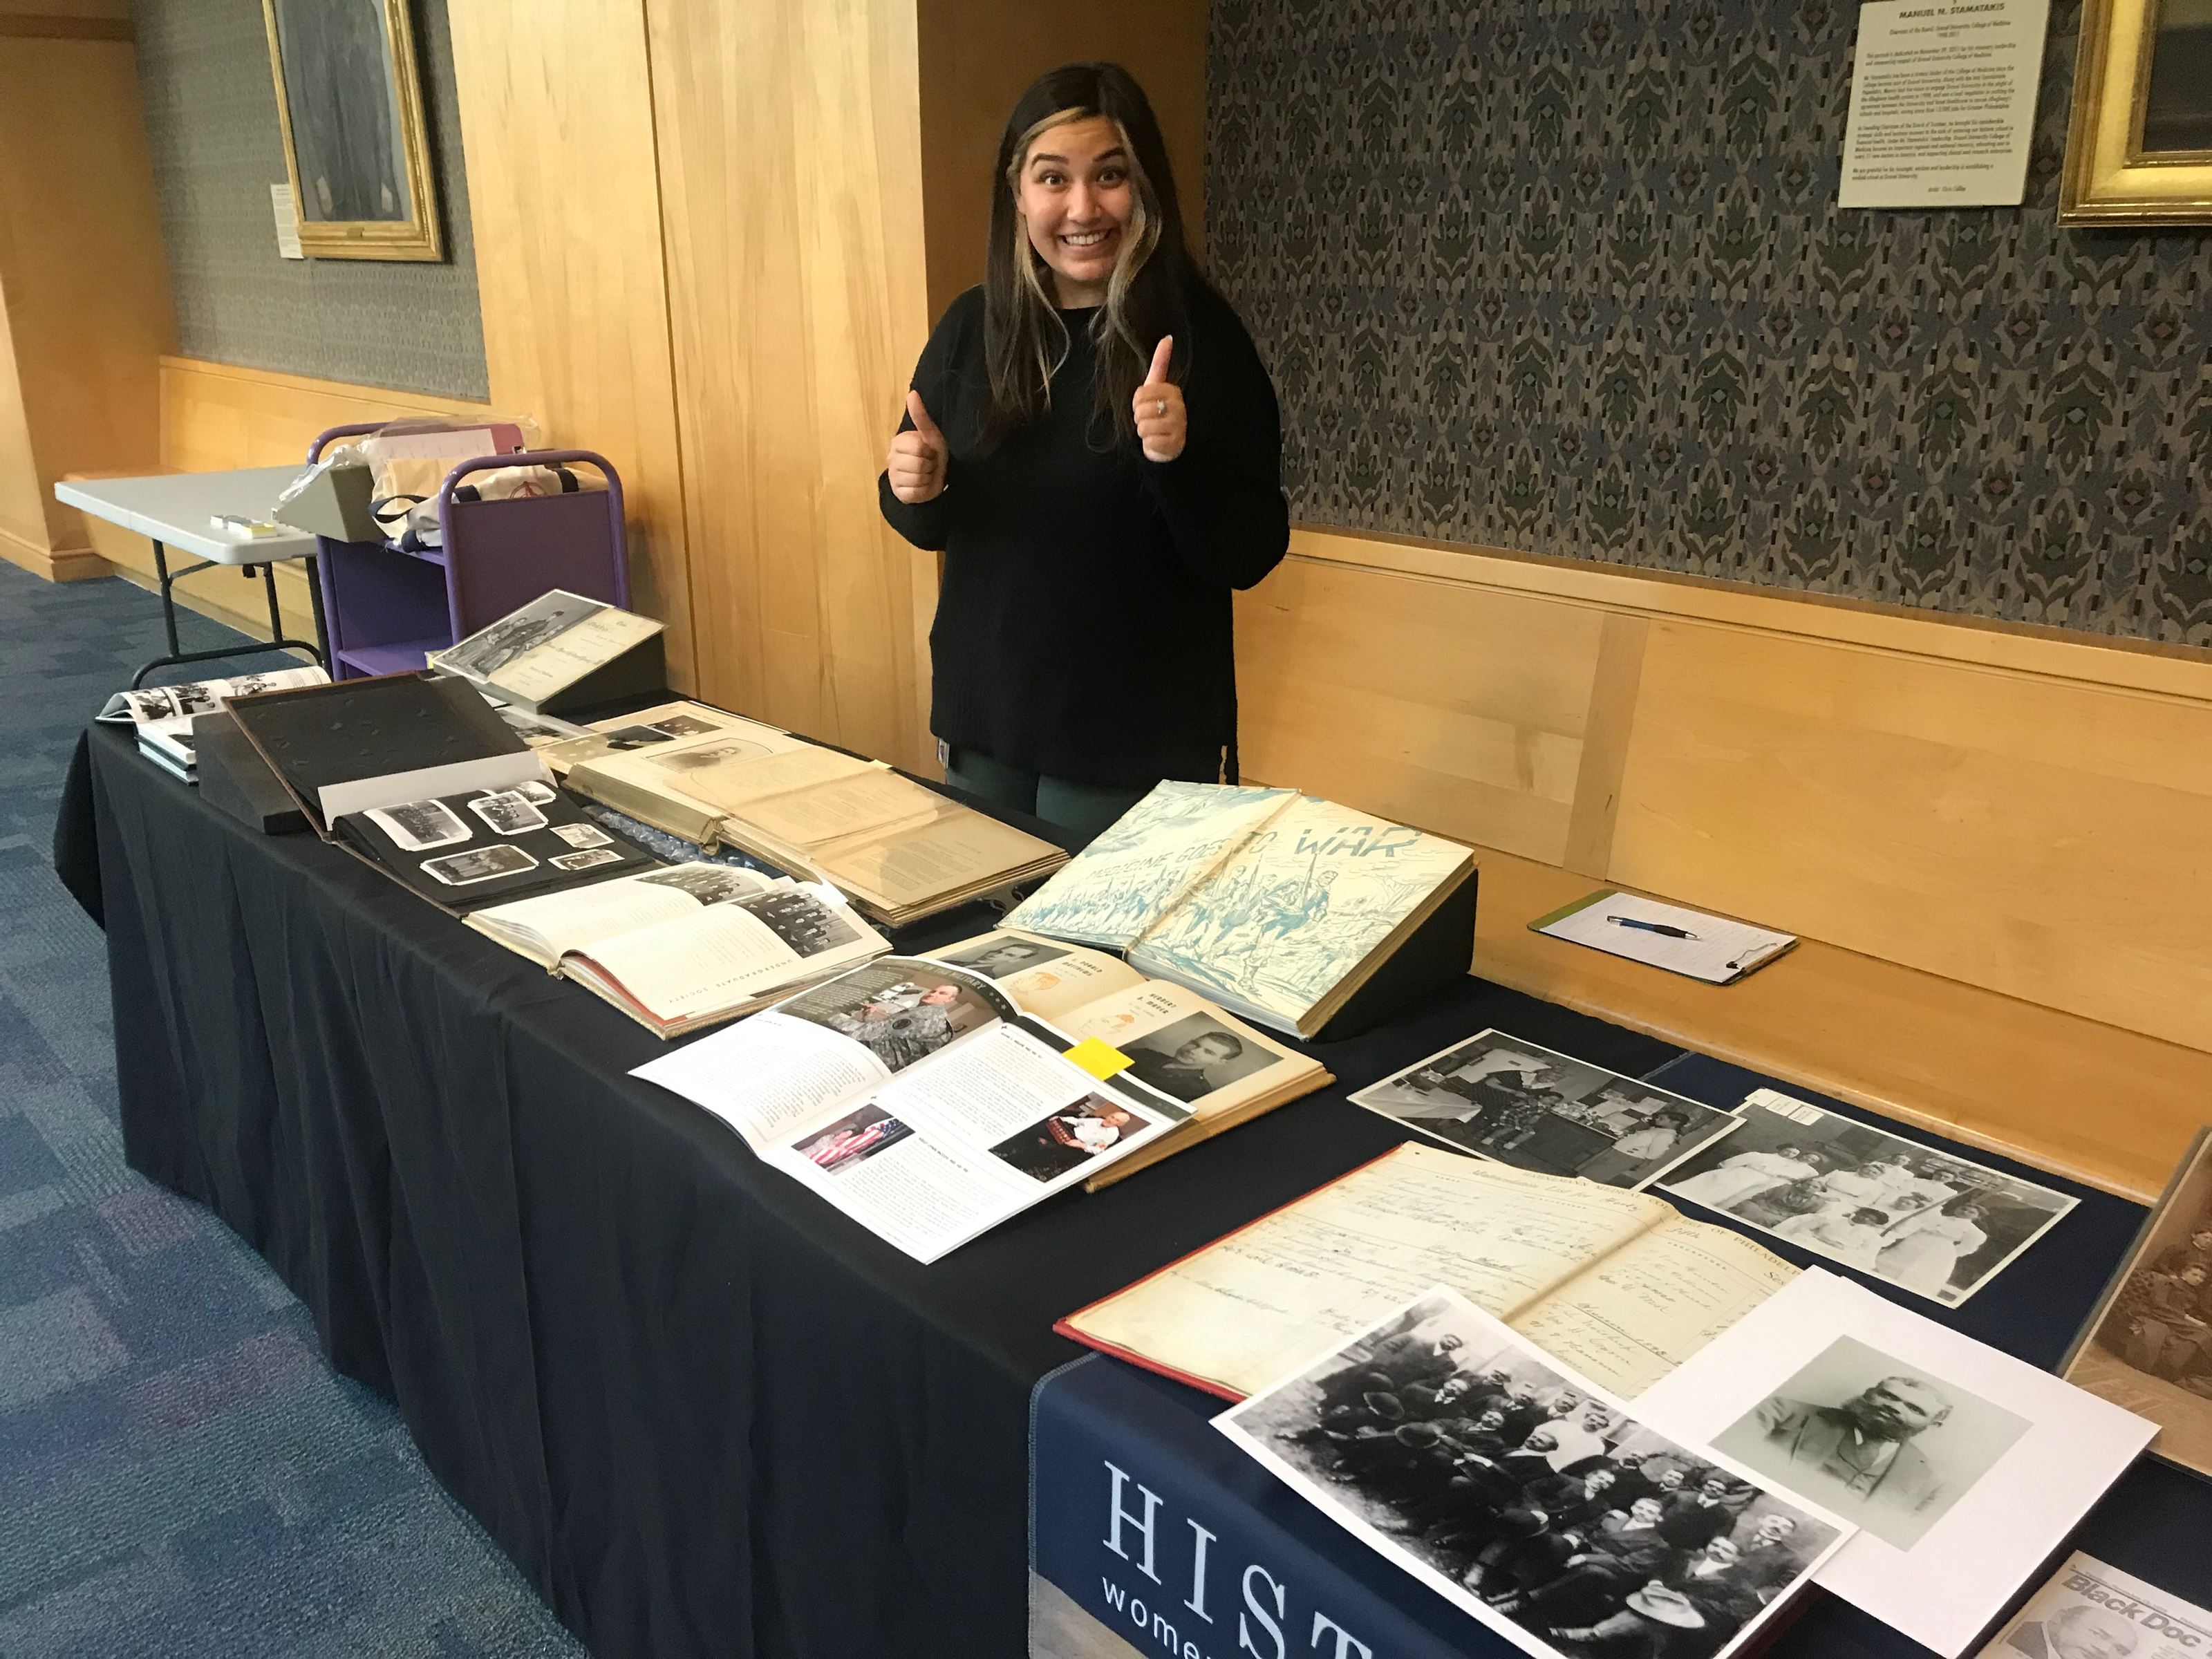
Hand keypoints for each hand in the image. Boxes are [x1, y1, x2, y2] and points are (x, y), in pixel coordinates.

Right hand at [887, 389, 946, 502]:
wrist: (937, 477)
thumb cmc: (933, 453)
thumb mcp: (930, 434)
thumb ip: (921, 416)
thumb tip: (912, 393)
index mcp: (897, 442)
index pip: (917, 448)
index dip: (929, 451)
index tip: (929, 452)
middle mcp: (891, 459)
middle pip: (918, 464)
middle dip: (930, 466)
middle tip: (929, 465)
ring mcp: (893, 478)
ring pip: (917, 479)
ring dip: (929, 478)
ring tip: (927, 475)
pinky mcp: (899, 494)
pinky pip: (915, 493)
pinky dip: (925, 491)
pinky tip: (923, 486)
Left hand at [1134, 335, 1185, 462]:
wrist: (1167, 442)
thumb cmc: (1158, 412)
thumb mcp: (1156, 387)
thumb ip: (1160, 363)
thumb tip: (1167, 337)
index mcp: (1173, 392)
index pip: (1141, 394)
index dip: (1137, 402)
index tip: (1145, 404)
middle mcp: (1179, 407)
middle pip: (1141, 410)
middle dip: (1139, 417)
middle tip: (1149, 420)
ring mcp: (1179, 426)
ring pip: (1145, 426)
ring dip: (1143, 431)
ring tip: (1152, 431)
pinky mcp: (1175, 444)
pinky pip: (1150, 442)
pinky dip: (1149, 444)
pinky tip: (1157, 442)